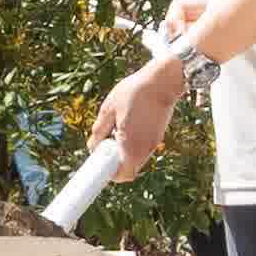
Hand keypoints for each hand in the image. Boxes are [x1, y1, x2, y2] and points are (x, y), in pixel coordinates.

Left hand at [94, 39, 198, 164]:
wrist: (162, 80)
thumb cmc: (134, 92)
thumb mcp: (108, 109)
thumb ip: (99, 130)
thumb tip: (92, 146)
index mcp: (132, 146)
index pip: (123, 175)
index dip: (110, 174)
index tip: (100, 165)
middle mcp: (146, 149)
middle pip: (130, 168)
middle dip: (115, 162)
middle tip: (104, 145)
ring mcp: (154, 143)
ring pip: (137, 158)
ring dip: (124, 152)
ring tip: (115, 130)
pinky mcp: (159, 135)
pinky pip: (143, 148)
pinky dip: (133, 145)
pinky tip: (127, 125)